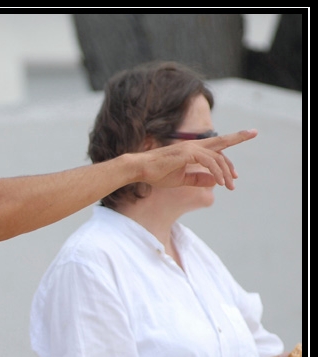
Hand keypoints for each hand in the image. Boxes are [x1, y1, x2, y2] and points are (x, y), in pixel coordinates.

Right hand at [136, 129, 257, 190]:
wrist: (140, 169)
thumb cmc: (157, 174)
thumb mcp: (181, 179)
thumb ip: (199, 178)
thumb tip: (216, 181)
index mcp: (192, 150)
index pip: (215, 148)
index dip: (226, 159)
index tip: (235, 174)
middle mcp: (194, 146)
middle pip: (221, 141)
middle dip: (238, 136)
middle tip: (254, 132)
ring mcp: (191, 148)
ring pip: (217, 157)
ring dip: (226, 172)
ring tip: (231, 186)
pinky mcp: (188, 153)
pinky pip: (209, 162)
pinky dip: (217, 172)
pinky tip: (221, 183)